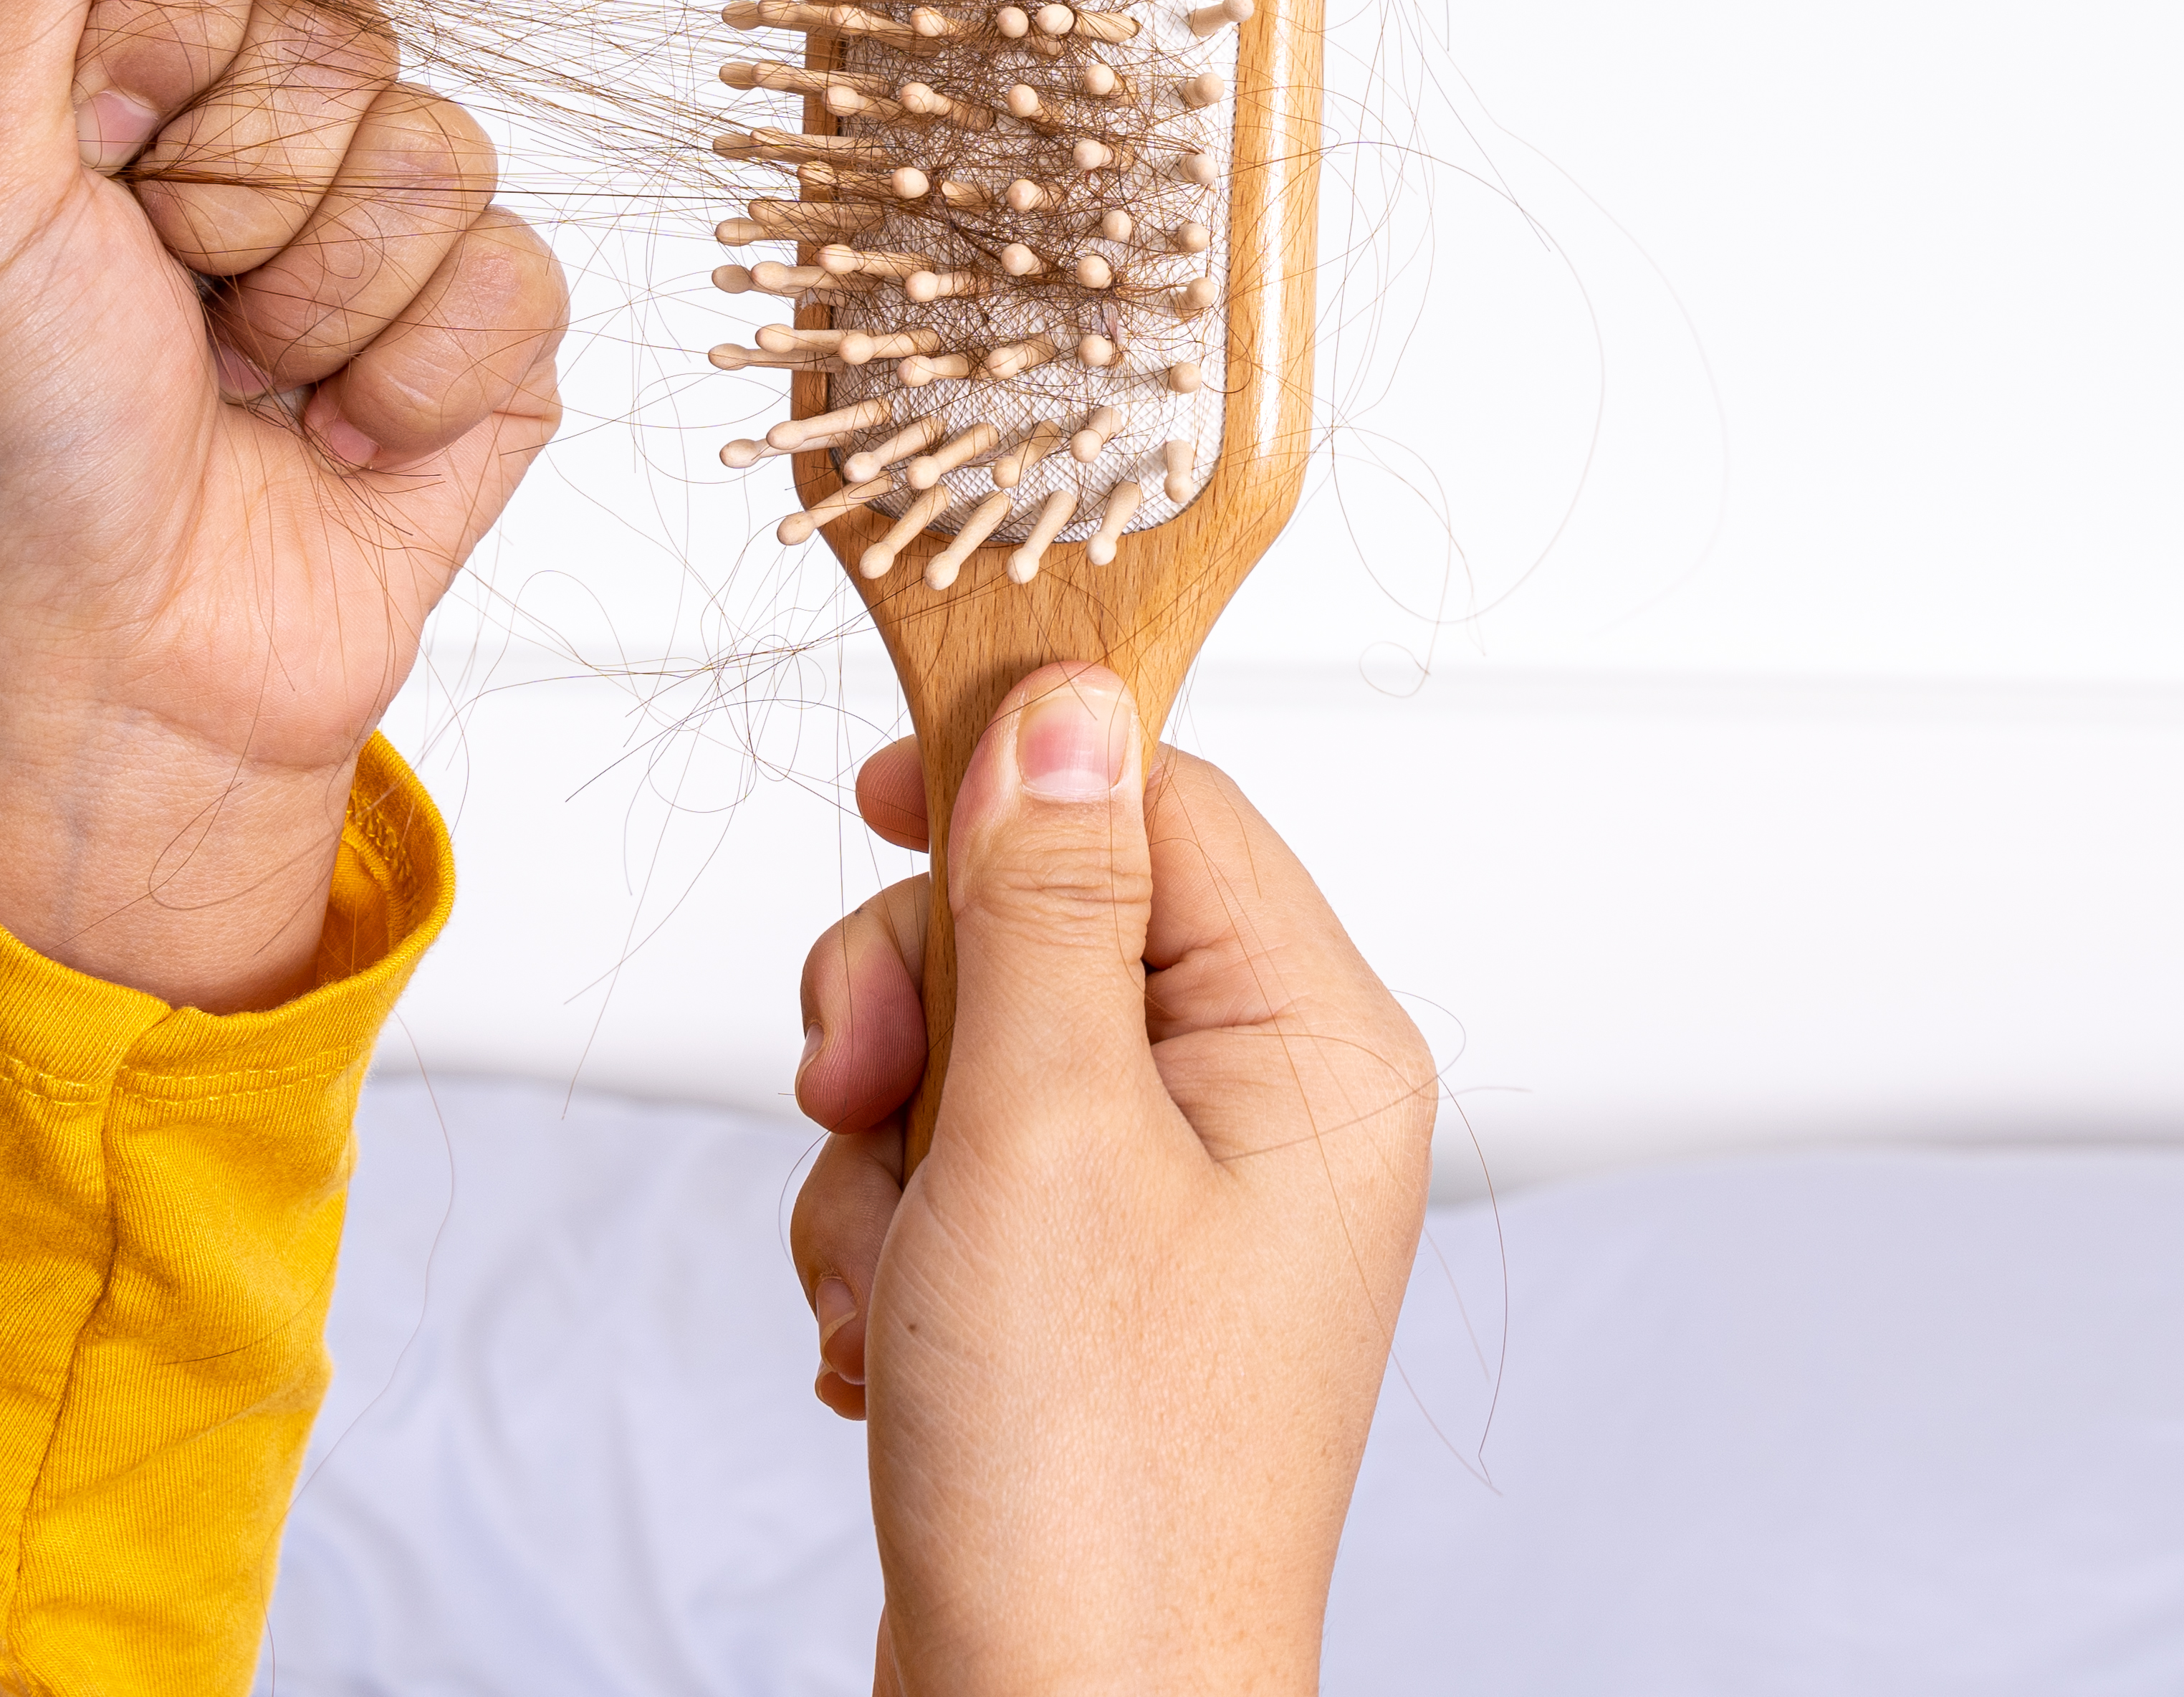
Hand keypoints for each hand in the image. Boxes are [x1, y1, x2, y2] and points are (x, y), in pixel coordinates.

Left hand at [0, 0, 565, 1009]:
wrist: (118, 683)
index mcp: (111, 85)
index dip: (182, 20)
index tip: (107, 132)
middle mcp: (250, 152)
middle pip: (336, 31)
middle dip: (242, 186)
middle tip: (163, 305)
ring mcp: (374, 253)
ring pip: (440, 150)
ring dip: (326, 299)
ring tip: (248, 394)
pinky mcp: (480, 355)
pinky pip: (519, 275)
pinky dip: (420, 378)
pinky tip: (339, 445)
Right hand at [790, 666, 1436, 1694]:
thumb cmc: (1093, 1475)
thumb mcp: (1046, 1129)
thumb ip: (1044, 900)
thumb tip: (1065, 707)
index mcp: (1314, 1044)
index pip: (1158, 804)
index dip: (1006, 790)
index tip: (876, 806)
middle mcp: (1266, 1108)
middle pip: (1045, 918)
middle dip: (918, 1011)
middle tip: (869, 1103)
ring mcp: (1174, 1200)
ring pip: (972, 1049)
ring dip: (887, 1154)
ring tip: (904, 1283)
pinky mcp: (1087, 1281)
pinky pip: (952, 1170)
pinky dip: (891, 1240)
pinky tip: (898, 1341)